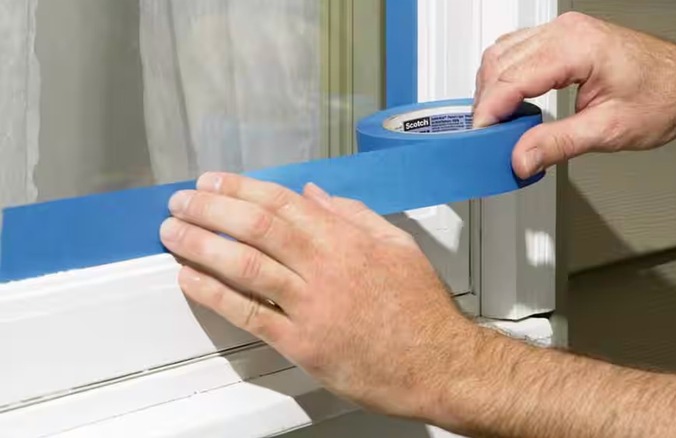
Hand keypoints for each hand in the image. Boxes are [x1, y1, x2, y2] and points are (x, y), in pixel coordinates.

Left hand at [159, 172, 483, 419]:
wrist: (438, 363)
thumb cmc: (421, 309)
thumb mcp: (398, 245)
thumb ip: (354, 215)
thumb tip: (315, 194)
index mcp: (347, 239)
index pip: (282, 203)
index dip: (240, 188)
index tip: (212, 181)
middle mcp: (325, 267)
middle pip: (256, 227)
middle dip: (211, 209)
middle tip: (181, 202)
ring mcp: (311, 306)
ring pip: (246, 266)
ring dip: (202, 245)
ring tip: (174, 233)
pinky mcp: (302, 344)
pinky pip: (249, 314)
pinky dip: (214, 294)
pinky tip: (189, 279)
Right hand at [474, 12, 675, 177]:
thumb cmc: (664, 98)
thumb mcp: (608, 131)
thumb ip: (557, 144)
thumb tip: (521, 157)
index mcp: (577, 46)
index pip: (511, 77)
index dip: (489, 111)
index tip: (480, 138)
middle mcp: (567, 31)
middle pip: (499, 62)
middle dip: (486, 102)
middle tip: (487, 138)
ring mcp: (564, 31)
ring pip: (502, 54)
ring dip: (492, 89)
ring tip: (498, 125)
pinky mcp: (564, 39)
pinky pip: (517, 52)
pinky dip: (505, 78)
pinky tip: (511, 104)